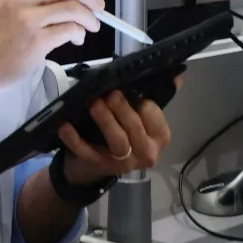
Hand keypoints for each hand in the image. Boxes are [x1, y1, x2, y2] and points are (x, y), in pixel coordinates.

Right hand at [0, 0, 101, 100]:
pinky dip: (78, 33)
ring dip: (89, 17)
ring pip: (72, 8)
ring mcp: (27, 19)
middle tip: (98, 6)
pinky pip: (68, 30)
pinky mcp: (35, 42)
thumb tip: (64, 0)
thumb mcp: (0, 7)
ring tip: (91, 26)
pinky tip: (75, 39)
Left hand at [56, 84, 174, 184]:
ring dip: (106, 121)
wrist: (93, 167)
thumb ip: (156, 97)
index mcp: (159, 137)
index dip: (143, 103)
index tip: (129, 89)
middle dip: (122, 109)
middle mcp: (146, 152)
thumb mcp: (140, 118)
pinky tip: (65, 126)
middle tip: (110, 94)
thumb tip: (177, 75)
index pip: (155, 118)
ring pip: (118, 142)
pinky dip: (75, 139)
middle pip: (135, 129)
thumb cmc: (123, 133)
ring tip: (94, 104)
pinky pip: (87, 152)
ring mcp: (122, 162)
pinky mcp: (98, 166)